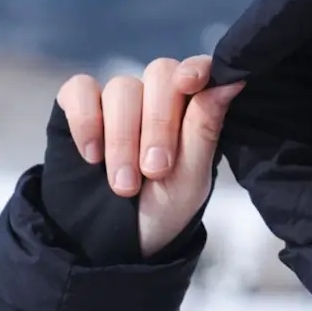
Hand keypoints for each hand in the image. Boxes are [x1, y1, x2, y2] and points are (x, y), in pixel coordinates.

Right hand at [57, 56, 244, 257]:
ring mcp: (117, 99)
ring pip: (121, 88)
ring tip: (124, 185)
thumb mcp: (190, 179)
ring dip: (123, 139)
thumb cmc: (162, 208)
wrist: (115, 241)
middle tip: (155, 171)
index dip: (195, 69)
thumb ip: (204, 129)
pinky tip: (92, 156)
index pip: (197, 70)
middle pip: (159, 75)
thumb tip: (232, 81)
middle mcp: (155, 95)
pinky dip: (86, 120)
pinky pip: (80, 91)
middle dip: (158, 125)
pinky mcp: (79, 106)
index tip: (190, 84)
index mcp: (191, 107)